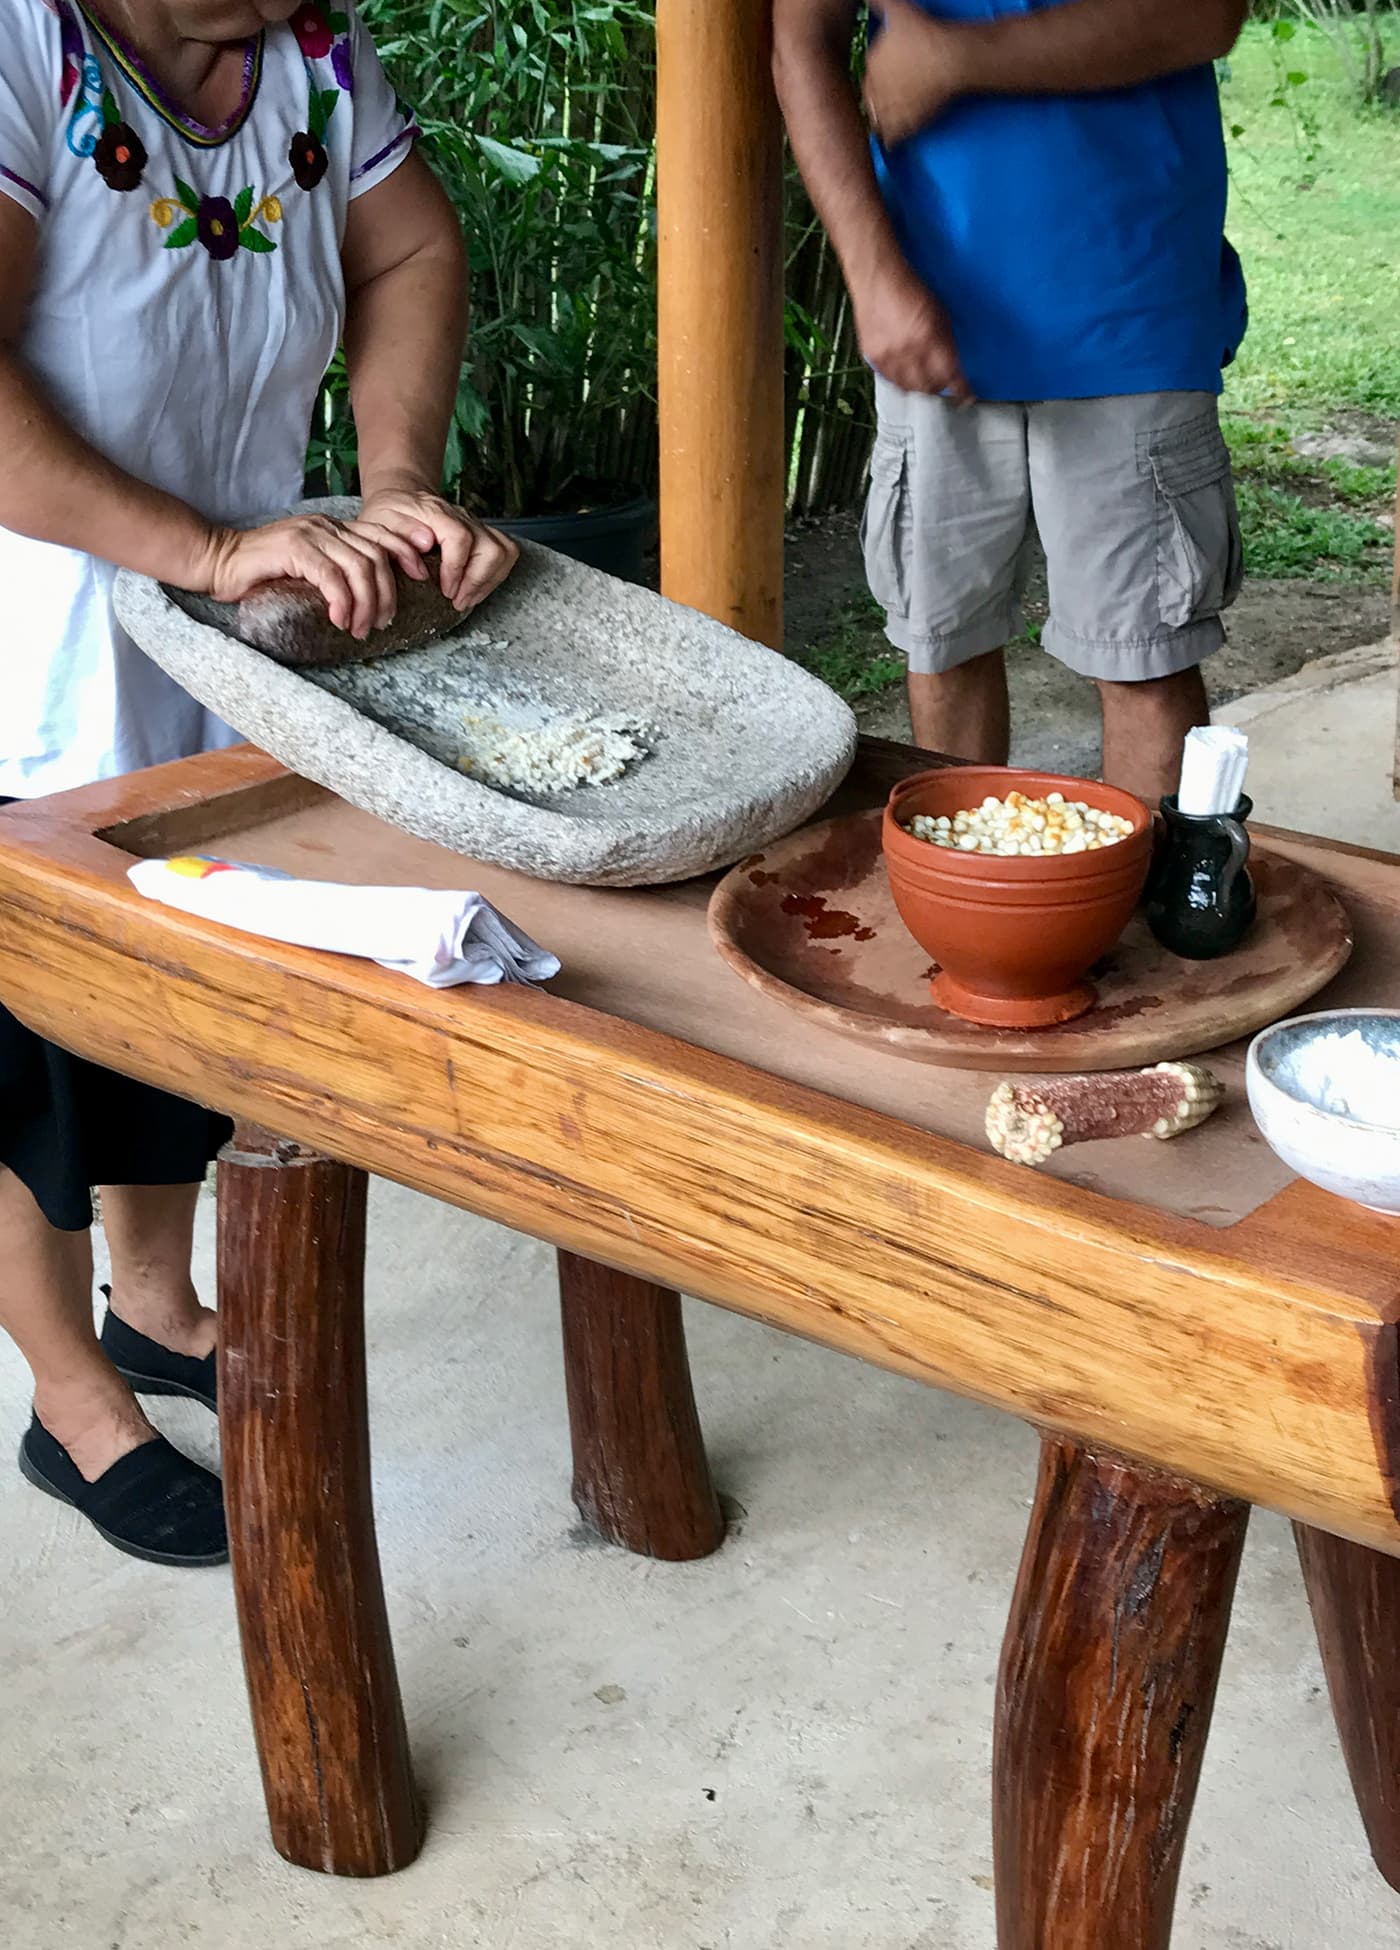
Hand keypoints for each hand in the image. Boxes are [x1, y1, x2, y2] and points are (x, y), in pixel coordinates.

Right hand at [199, 514, 400, 639]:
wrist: (217, 562)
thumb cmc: (261, 574)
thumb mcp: (307, 571)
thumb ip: (334, 574)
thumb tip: (368, 602)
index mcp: (333, 529)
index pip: (382, 535)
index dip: (406, 553)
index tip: (422, 578)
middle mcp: (326, 526)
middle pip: (377, 555)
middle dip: (387, 593)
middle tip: (382, 623)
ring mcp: (310, 534)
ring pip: (359, 566)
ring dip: (366, 602)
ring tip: (361, 629)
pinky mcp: (293, 548)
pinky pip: (331, 575)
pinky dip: (342, 600)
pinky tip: (340, 619)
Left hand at [350, 487, 519, 612]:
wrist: (400, 498)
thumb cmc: (388, 516)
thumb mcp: (377, 524)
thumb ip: (397, 536)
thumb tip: (424, 547)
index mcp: (434, 511)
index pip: (460, 537)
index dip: (456, 569)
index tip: (447, 591)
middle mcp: (462, 516)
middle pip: (491, 548)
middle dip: (476, 581)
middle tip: (456, 600)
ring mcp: (476, 525)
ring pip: (504, 551)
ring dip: (488, 581)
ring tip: (466, 597)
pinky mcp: (484, 534)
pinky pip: (506, 553)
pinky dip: (495, 575)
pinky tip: (475, 587)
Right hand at [852, 256, 971, 400]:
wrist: (877, 278)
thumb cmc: (911, 290)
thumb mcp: (940, 314)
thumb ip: (946, 343)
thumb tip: (952, 365)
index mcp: (929, 339)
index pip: (950, 376)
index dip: (961, 390)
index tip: (967, 397)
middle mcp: (909, 352)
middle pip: (929, 387)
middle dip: (940, 388)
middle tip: (945, 386)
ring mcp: (888, 357)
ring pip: (909, 388)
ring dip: (921, 387)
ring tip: (926, 382)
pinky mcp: (873, 357)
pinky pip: (891, 381)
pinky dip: (901, 381)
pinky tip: (906, 375)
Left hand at [864, 0, 964, 148]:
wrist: (948, 58)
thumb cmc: (925, 32)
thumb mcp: (898, 10)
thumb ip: (879, 2)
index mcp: (871, 63)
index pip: (869, 75)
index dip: (876, 79)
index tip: (884, 80)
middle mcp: (875, 87)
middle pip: (870, 99)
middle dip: (876, 101)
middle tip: (885, 103)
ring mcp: (888, 108)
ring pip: (877, 120)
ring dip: (880, 122)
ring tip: (884, 125)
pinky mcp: (903, 124)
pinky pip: (890, 137)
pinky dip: (889, 140)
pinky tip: (890, 143)